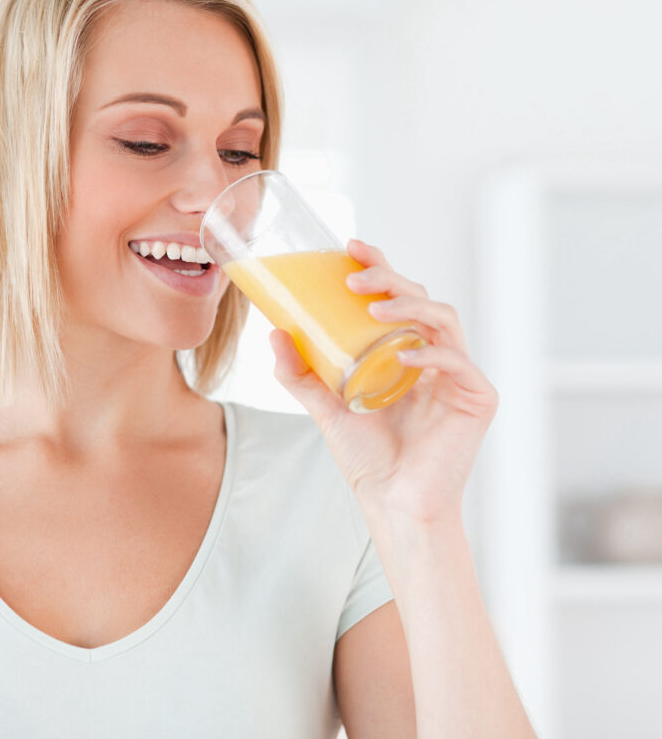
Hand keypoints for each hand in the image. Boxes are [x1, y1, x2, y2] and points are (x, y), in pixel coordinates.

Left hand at [268, 238, 498, 523]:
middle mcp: (434, 356)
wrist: (393, 503)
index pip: (398, 298)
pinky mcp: (476, 398)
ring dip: (410, 307)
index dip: (380, 267)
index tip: (351, 247)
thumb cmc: (367, 457)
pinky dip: (432, 354)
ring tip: (373, 311)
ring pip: (444, 319)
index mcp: (406, 352)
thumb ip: (301, 373)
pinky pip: (457, 363)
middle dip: (390, 280)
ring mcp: (457, 375)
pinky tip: (403, 355)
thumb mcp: (326, 406)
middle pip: (421, 299)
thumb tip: (274, 332)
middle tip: (354, 280)